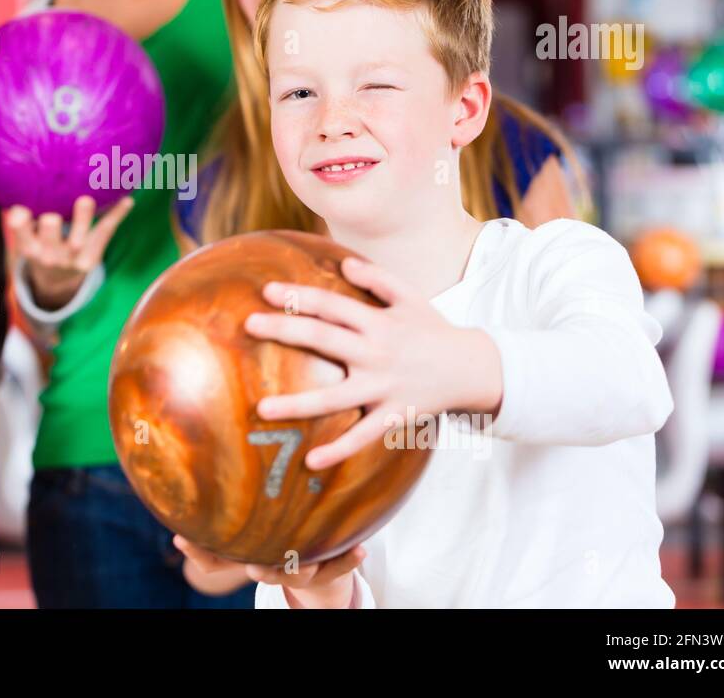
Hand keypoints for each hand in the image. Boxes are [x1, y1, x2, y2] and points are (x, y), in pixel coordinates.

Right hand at [6, 194, 132, 309]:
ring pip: (78, 236)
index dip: (20, 223)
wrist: (57, 282)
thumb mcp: (27, 239)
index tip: (21, 210)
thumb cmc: (40, 247)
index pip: (21, 232)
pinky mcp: (92, 257)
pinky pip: (105, 232)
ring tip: (86, 199)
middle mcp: (49, 254)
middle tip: (53, 213)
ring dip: (82, 217)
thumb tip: (23, 179)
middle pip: (49, 234)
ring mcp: (73, 257)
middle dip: (50, 223)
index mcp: (29, 247)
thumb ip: (24, 217)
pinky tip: (127, 201)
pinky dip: (117, 215)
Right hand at [174, 535, 365, 608]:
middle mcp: (275, 568)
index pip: (220, 562)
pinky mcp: (329, 569)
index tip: (182, 538)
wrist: (318, 568)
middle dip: (262, 570)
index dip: (200, 553)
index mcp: (253, 559)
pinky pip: (339, 567)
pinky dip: (349, 561)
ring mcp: (302, 571)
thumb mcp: (247, 537)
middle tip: (255, 565)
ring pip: (301, 574)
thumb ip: (221, 525)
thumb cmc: (275, 544)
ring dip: (302, 570)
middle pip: (265, 572)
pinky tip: (360, 550)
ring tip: (305, 565)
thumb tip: (182, 508)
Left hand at [246, 256, 502, 468]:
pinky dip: (338, 450)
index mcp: (377, 323)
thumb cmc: (434, 330)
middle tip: (249, 325)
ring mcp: (383, 387)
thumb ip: (377, 278)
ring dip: (297, 404)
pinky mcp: (393, 415)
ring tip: (262, 409)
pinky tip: (311, 461)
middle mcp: (376, 353)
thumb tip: (343, 262)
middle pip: (323, 339)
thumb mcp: (410, 297)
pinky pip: (363, 436)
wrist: (474, 368)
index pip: (331, 305)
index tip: (265, 292)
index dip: (298, 296)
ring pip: (335, 397)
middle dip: (285, 330)